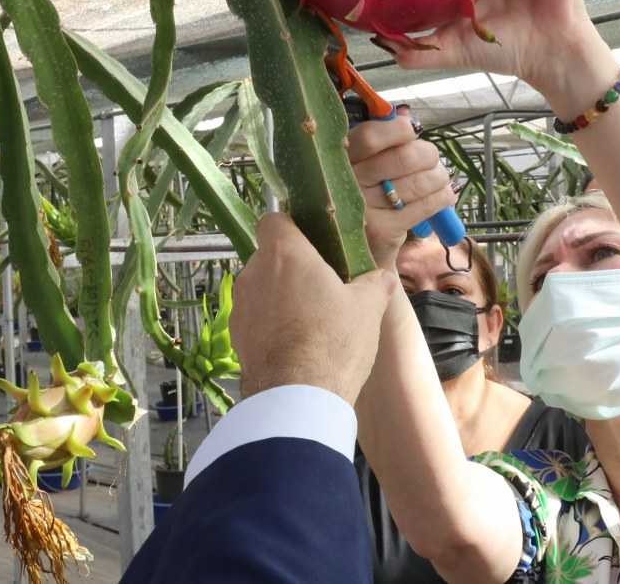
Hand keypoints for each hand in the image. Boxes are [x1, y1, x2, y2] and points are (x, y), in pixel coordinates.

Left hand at [231, 213, 397, 405]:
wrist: (297, 399)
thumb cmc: (333, 341)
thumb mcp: (367, 309)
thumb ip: (374, 284)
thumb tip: (382, 276)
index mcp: (284, 254)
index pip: (274, 219)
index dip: (292, 227)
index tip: (312, 242)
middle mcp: (254, 272)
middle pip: (268, 255)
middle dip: (290, 266)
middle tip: (320, 285)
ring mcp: (241, 305)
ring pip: (260, 287)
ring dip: (278, 295)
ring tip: (309, 318)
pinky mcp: (236, 335)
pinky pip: (254, 316)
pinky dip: (269, 322)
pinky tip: (294, 342)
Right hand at [345, 115, 454, 266]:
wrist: (358, 247)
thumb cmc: (366, 194)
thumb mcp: (364, 164)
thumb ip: (383, 140)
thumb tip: (406, 118)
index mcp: (341, 158)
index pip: (370, 137)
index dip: (398, 130)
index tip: (411, 131)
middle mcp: (349, 182)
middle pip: (405, 158)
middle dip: (428, 155)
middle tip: (431, 159)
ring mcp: (365, 209)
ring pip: (421, 181)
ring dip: (439, 176)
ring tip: (438, 178)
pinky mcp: (384, 231)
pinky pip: (428, 205)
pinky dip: (443, 196)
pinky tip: (443, 195)